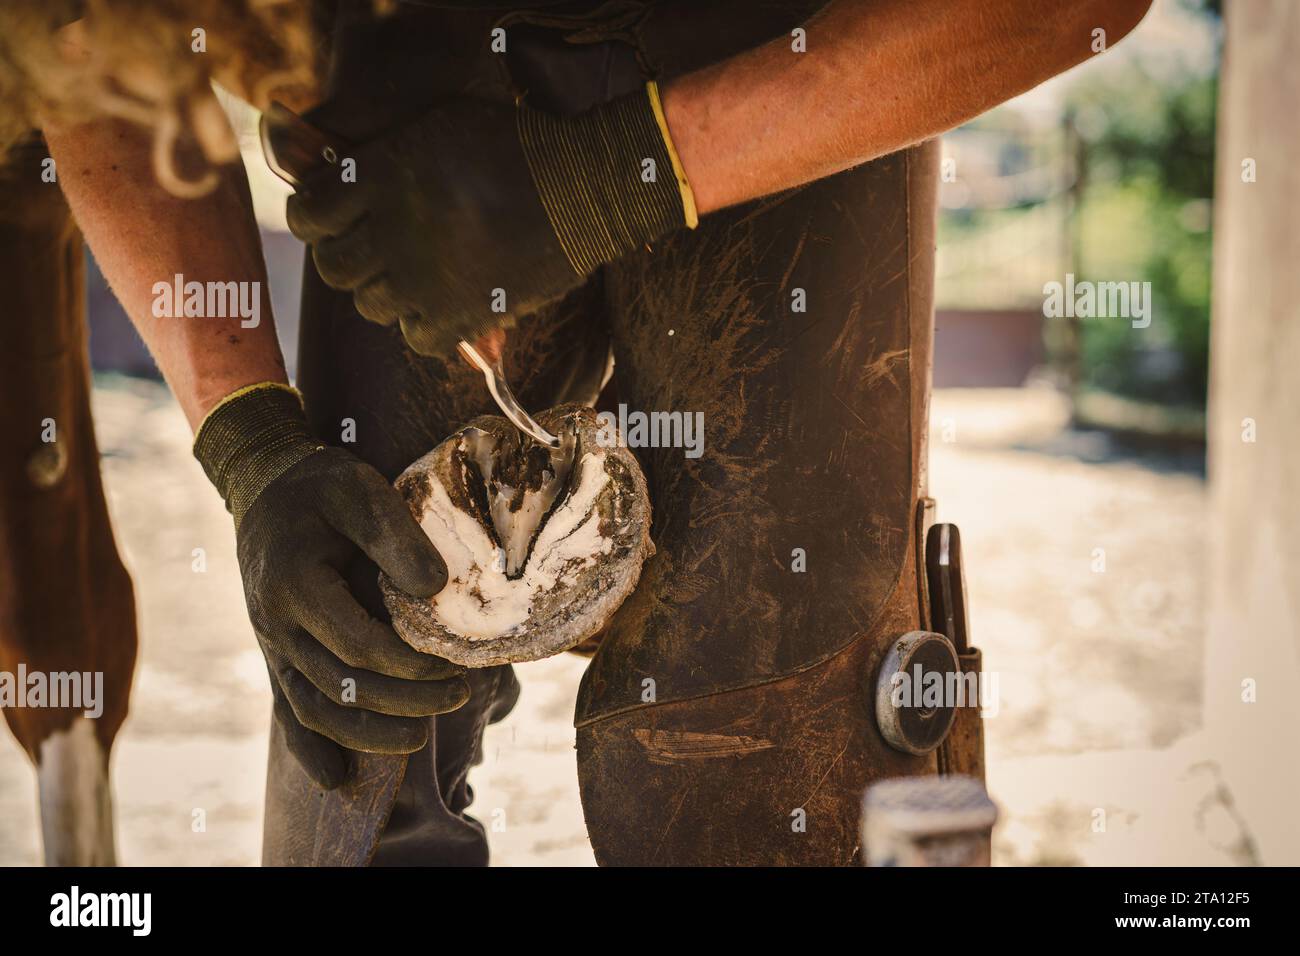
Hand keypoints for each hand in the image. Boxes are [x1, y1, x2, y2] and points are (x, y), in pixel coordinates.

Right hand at [194, 384, 468, 788]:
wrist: (265, 483)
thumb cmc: (320, 485)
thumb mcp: (361, 490)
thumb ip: (396, 537)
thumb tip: (435, 589)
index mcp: (295, 586)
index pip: (357, 647)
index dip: (409, 667)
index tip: (454, 664)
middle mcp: (276, 625)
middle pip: (342, 687)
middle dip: (404, 701)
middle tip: (459, 695)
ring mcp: (272, 645)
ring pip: (315, 710)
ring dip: (367, 734)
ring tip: (420, 738)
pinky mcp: (276, 653)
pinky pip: (288, 710)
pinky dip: (311, 748)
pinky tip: (336, 778)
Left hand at [286, 83, 695, 357]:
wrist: (582, 187)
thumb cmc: (512, 145)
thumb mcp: (437, 125)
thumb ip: (381, 152)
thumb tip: (335, 173)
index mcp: (381, 176)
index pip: (309, 213)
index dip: (312, 218)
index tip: (327, 218)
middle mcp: (393, 230)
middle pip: (333, 267)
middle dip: (345, 258)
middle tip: (370, 251)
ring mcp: (425, 279)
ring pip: (369, 306)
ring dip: (385, 292)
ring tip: (410, 277)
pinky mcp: (460, 315)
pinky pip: (416, 339)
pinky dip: (423, 327)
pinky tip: (439, 306)